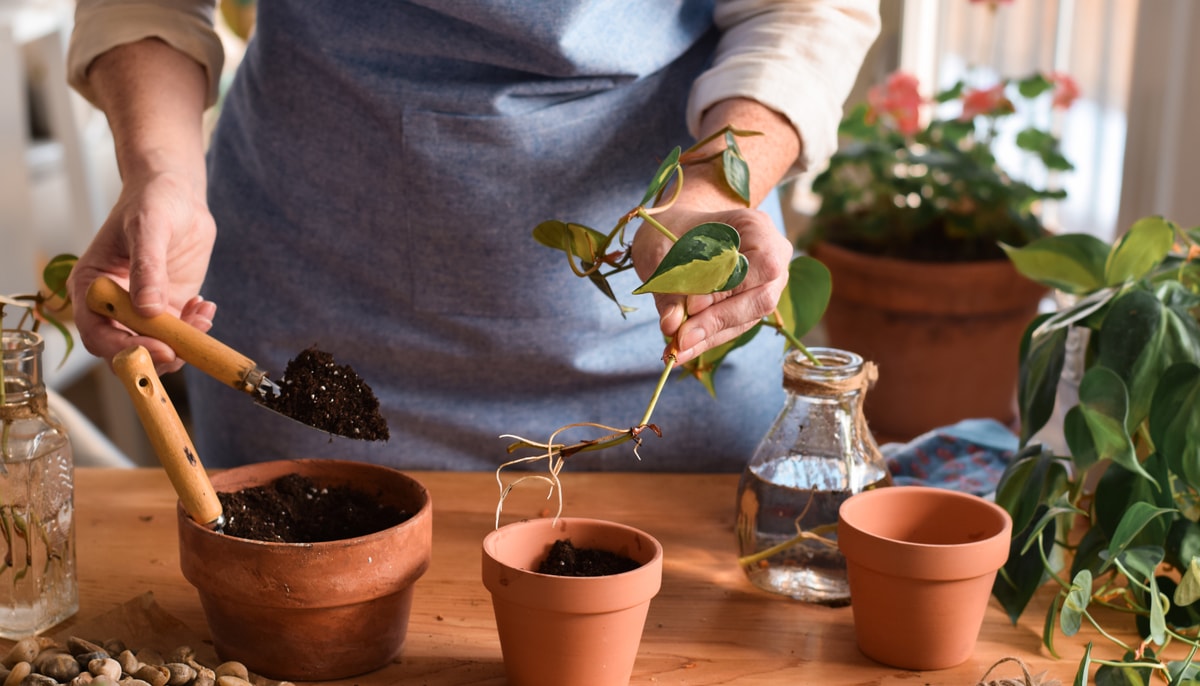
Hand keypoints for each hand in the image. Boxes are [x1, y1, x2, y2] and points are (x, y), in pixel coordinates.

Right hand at [68, 167, 216, 373]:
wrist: (177, 194)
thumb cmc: (152, 201)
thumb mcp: (148, 228)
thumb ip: (147, 268)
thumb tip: (147, 309)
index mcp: (92, 286)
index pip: (97, 333)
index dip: (124, 348)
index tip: (159, 348)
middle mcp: (113, 305)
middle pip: (125, 350)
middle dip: (156, 355)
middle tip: (186, 347)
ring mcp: (142, 310)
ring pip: (156, 348)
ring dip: (182, 343)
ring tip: (202, 315)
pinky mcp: (168, 308)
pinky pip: (180, 335)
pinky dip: (196, 330)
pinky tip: (205, 307)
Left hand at [632, 203, 792, 365]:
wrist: (675, 230)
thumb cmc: (670, 229)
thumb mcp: (661, 249)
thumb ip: (669, 285)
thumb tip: (672, 325)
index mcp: (756, 227)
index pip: (762, 263)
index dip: (730, 287)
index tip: (692, 306)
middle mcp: (773, 256)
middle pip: (761, 298)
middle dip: (718, 320)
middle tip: (680, 338)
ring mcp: (766, 284)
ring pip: (747, 318)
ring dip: (710, 336)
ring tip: (675, 350)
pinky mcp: (750, 305)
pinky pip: (733, 326)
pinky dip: (706, 339)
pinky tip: (681, 350)